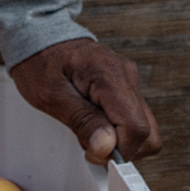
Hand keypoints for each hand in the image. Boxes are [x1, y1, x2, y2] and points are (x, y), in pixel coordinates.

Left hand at [10, 37, 163, 164]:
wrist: (40, 39)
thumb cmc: (40, 63)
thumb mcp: (51, 96)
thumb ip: (82, 122)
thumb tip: (107, 148)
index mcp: (110, 75)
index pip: (136, 127)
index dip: (119, 150)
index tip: (94, 151)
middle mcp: (127, 77)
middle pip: (148, 133)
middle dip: (122, 148)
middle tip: (89, 140)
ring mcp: (129, 83)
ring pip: (144, 129)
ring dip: (117, 140)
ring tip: (87, 126)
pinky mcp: (126, 89)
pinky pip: (132, 120)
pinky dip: (115, 129)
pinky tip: (93, 120)